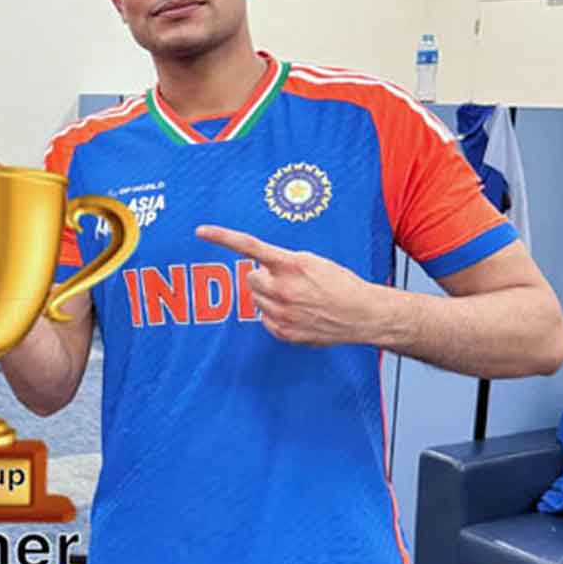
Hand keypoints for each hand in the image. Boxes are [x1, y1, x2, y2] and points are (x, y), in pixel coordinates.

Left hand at [195, 225, 384, 346]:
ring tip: (297, 298)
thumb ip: (283, 262)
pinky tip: (297, 313)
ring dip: (269, 296)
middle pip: (251, 278)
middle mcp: (282, 289)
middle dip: (263, 277)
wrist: (362, 314)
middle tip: (287, 281)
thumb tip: (258, 268)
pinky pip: (264, 319)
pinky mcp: (283, 332)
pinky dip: (275, 315)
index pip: (249, 247)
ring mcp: (281, 313)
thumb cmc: (339, 284)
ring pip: (256, 299)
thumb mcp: (312, 262)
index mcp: (290, 265)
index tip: (200, 231)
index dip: (222, 237)